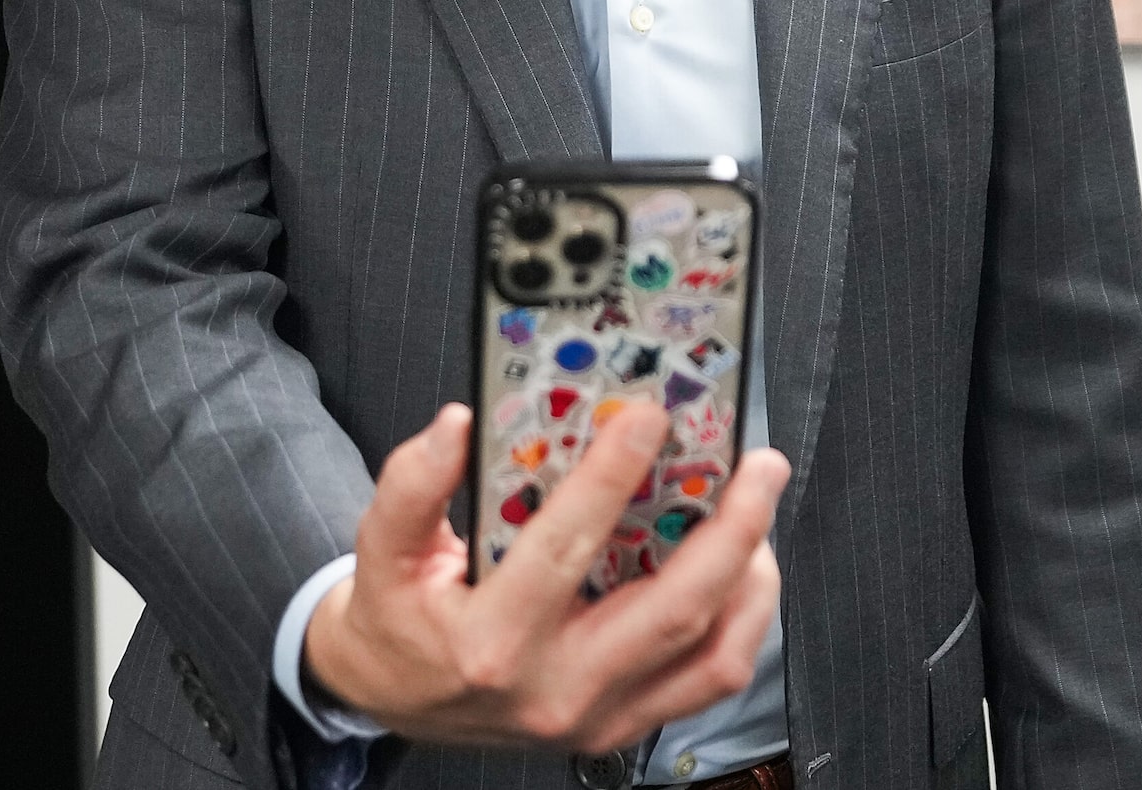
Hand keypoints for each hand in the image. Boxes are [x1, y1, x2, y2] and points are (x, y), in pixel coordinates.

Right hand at [304, 402, 788, 752]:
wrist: (396, 700)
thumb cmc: (401, 620)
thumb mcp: (383, 552)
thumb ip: (410, 486)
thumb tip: (456, 425)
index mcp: (493, 643)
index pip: (566, 549)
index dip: (612, 475)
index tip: (650, 416)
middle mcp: (555, 689)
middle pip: (672, 610)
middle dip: (731, 529)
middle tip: (759, 464)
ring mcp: (598, 717)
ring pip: (709, 656)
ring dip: (750, 577)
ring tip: (759, 508)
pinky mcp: (624, 726)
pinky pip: (708, 681)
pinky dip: (743, 623)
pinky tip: (745, 569)